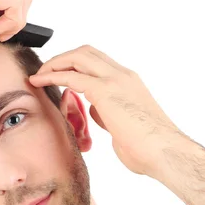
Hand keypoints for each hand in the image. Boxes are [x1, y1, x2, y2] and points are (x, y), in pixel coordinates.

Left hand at [29, 45, 188, 176]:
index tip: (59, 74)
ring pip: (78, 57)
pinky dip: (52, 76)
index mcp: (129, 82)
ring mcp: (115, 80)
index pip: (98, 62)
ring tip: (39, 75)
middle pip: (86, 52)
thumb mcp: (123, 126)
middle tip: (45, 71)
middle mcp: (123, 75)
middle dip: (62, 59)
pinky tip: (39, 81)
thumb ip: (108, 114)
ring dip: (55, 63)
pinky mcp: (105, 91)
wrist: (165, 153)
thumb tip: (96, 111)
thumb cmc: (148, 148)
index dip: (75, 64)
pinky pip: (72, 76)